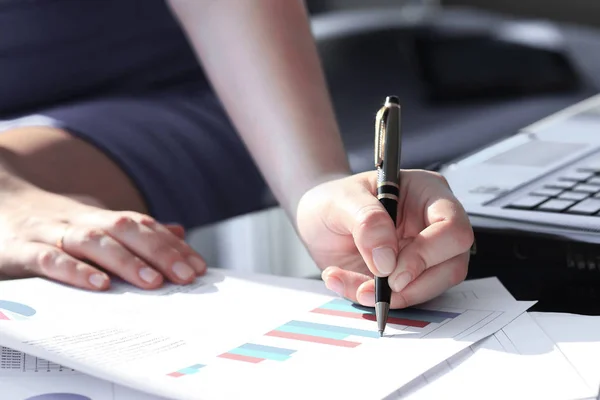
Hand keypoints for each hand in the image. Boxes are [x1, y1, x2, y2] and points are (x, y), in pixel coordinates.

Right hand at [0, 187, 205, 289]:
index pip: (143, 226)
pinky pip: (48, 259)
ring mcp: (50, 233)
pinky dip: (74, 271)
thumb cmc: (52, 220)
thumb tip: (179, 232)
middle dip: (159, 252)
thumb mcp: (95, 222)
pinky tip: (98, 285)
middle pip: (125, 230)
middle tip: (186, 276)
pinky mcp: (20, 250)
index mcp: (99, 217)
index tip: (198, 267)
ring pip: (92, 242)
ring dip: (125, 262)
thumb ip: (135, 230)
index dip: (171, 246)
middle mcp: (80, 221)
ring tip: (152, 282)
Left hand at [296, 170, 473, 308]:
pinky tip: (346, 284)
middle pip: (453, 263)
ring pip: (434, 287)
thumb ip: (366, 222)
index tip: (392, 271)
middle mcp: (433, 224)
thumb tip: (387, 260)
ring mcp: (425, 253)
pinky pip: (405, 297)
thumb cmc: (333, 200)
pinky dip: (375, 300)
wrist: (316, 221)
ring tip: (354, 287)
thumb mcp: (340, 201)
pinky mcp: (410, 277)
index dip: (428, 253)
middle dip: (416, 283)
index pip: (452, 226)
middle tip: (379, 289)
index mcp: (426, 193)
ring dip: (395, 297)